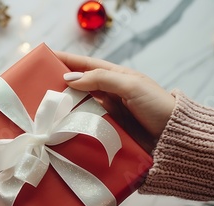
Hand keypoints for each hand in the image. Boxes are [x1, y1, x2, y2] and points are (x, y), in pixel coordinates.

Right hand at [56, 52, 174, 151]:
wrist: (175, 138)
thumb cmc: (157, 106)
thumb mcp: (130, 86)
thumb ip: (101, 79)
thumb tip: (70, 78)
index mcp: (116, 77)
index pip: (85, 65)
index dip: (66, 60)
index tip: (45, 58)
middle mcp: (109, 95)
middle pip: (79, 88)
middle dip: (60, 86)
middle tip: (38, 89)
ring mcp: (108, 114)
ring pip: (80, 108)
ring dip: (65, 109)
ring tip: (45, 111)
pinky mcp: (108, 132)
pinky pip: (87, 127)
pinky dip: (74, 127)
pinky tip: (61, 130)